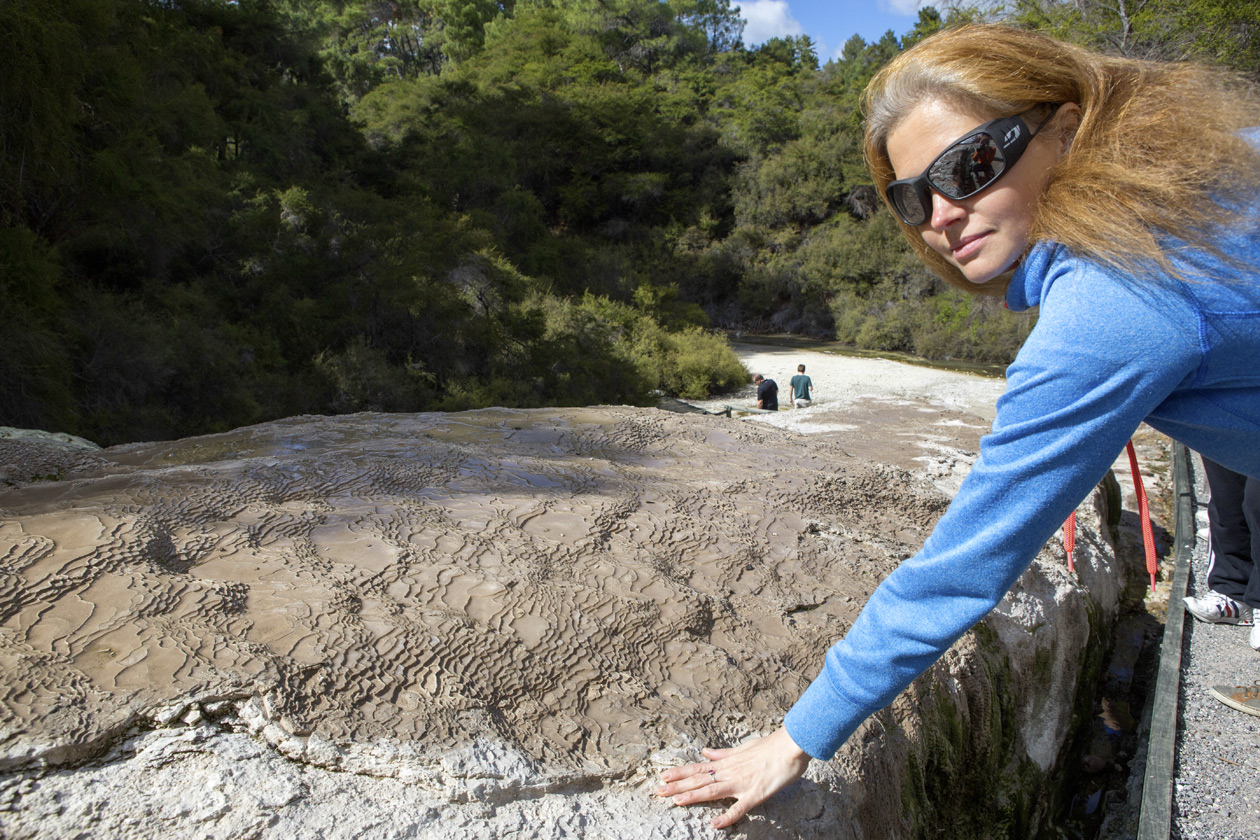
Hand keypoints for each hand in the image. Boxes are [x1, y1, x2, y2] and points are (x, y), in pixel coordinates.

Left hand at [656, 726, 810, 828]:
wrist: (790, 746)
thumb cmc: (770, 747)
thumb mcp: (743, 747)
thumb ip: (723, 753)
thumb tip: (706, 752)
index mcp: (727, 762)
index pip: (699, 768)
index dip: (680, 773)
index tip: (663, 776)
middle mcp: (730, 772)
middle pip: (700, 779)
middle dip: (678, 786)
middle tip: (658, 791)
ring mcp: (741, 783)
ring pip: (712, 790)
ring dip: (693, 796)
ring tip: (675, 801)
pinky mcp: (755, 795)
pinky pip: (740, 808)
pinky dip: (728, 816)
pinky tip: (715, 824)